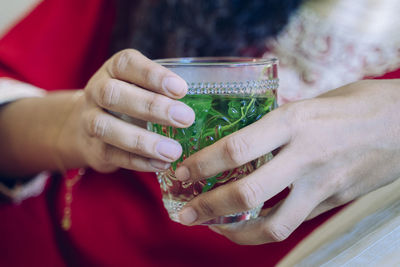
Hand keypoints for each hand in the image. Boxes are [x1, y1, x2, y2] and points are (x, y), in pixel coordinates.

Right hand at [64, 49, 193, 172]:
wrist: (88, 126)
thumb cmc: (130, 101)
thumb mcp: (142, 87)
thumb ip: (164, 90)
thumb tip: (206, 98)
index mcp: (114, 70)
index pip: (127, 64)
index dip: (153, 75)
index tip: (181, 89)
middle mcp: (97, 91)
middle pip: (113, 94)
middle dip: (151, 107)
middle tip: (186, 118)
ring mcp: (89, 120)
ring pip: (106, 127)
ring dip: (143, 141)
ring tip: (174, 151)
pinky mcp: (93, 148)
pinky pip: (111, 155)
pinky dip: (138, 161)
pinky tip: (162, 164)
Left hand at [174, 80, 399, 244]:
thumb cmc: (357, 104)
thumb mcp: (312, 101)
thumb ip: (278, 121)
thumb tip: (243, 136)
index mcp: (295, 122)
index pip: (237, 148)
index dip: (203, 165)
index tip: (182, 173)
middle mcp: (305, 156)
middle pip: (247, 194)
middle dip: (209, 208)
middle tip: (185, 213)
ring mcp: (322, 185)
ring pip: (273, 225)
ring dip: (236, 233)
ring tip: (214, 229)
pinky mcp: (333, 202)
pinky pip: (293, 223)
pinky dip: (265, 229)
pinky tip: (249, 225)